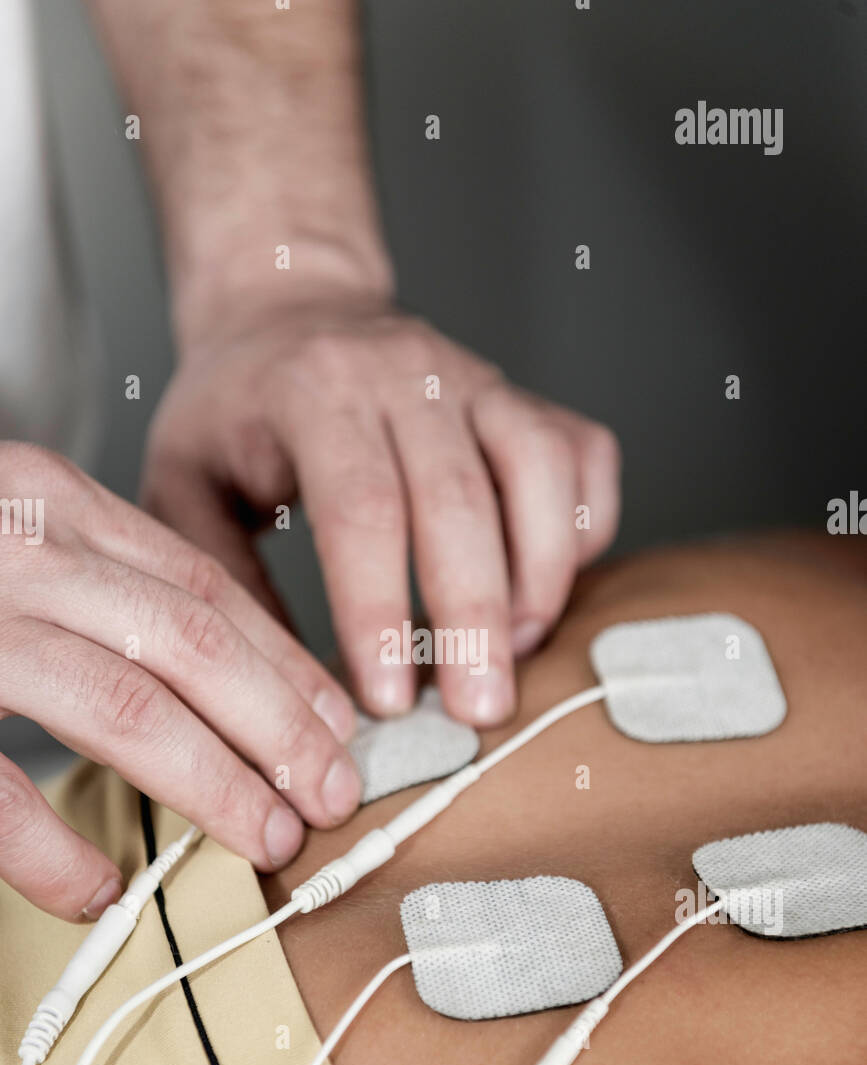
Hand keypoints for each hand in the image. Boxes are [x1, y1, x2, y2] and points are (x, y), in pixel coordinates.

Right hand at [0, 444, 360, 919]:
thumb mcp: (11, 527)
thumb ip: (96, 577)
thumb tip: (215, 669)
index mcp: (46, 499)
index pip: (204, 587)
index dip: (284, 665)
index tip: (338, 726)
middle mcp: (10, 544)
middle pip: (188, 644)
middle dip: (278, 729)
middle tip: (331, 795)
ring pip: (119, 705)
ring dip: (209, 783)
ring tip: (262, 839)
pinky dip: (47, 846)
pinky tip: (96, 890)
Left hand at [143, 291, 620, 726]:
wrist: (289, 305)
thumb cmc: (233, 411)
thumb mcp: (184, 484)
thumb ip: (225, 578)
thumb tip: (285, 688)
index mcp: (314, 392)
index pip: (361, 508)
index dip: (380, 611)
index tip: (388, 701)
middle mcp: (406, 374)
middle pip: (460, 500)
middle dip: (473, 618)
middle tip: (479, 711)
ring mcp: (475, 379)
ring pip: (540, 468)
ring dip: (541, 574)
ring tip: (518, 654)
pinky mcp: (522, 394)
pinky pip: (582, 455)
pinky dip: (582, 526)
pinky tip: (547, 586)